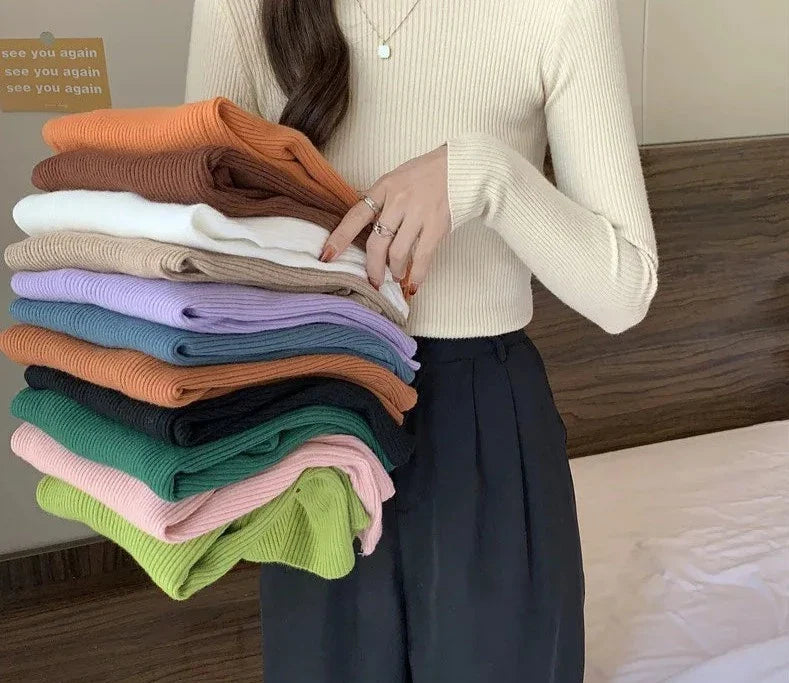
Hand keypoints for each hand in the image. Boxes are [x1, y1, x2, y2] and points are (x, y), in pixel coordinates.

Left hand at [320, 145, 449, 295]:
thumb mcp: (395, 179)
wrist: (460, 166)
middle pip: (377, 242)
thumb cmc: (425, 174)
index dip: (339, 238)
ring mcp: (418, 213)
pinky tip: (414, 283)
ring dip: (395, 271)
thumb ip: (379, 201)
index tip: (326, 256)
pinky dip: (417, 275)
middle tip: (373, 280)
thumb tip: (360, 228)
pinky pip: (423, 257)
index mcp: (383, 188)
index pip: (355, 216)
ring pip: (398, 253)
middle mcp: (398, 200)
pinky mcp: (437, 226)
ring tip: (396, 275)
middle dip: (372, 267)